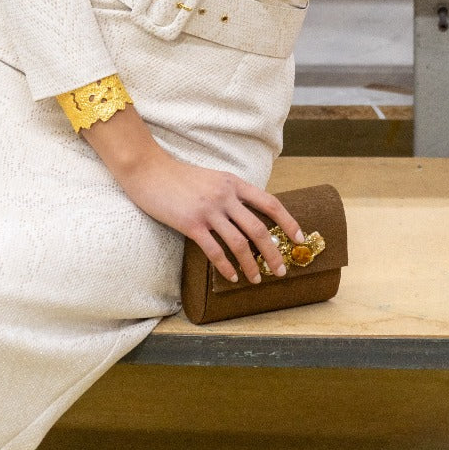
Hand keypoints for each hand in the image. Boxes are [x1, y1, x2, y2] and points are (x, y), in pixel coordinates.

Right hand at [82, 104, 304, 282]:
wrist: (148, 170)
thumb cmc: (178, 176)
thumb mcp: (212, 178)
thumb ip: (230, 193)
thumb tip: (249, 215)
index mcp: (234, 182)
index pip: (270, 203)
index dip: (288, 222)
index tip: (299, 238)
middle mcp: (225, 195)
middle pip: (259, 229)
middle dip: (273, 253)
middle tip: (281, 271)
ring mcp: (208, 210)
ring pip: (240, 243)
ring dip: (251, 265)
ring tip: (257, 279)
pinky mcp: (191, 223)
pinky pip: (215, 250)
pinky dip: (226, 266)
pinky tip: (231, 276)